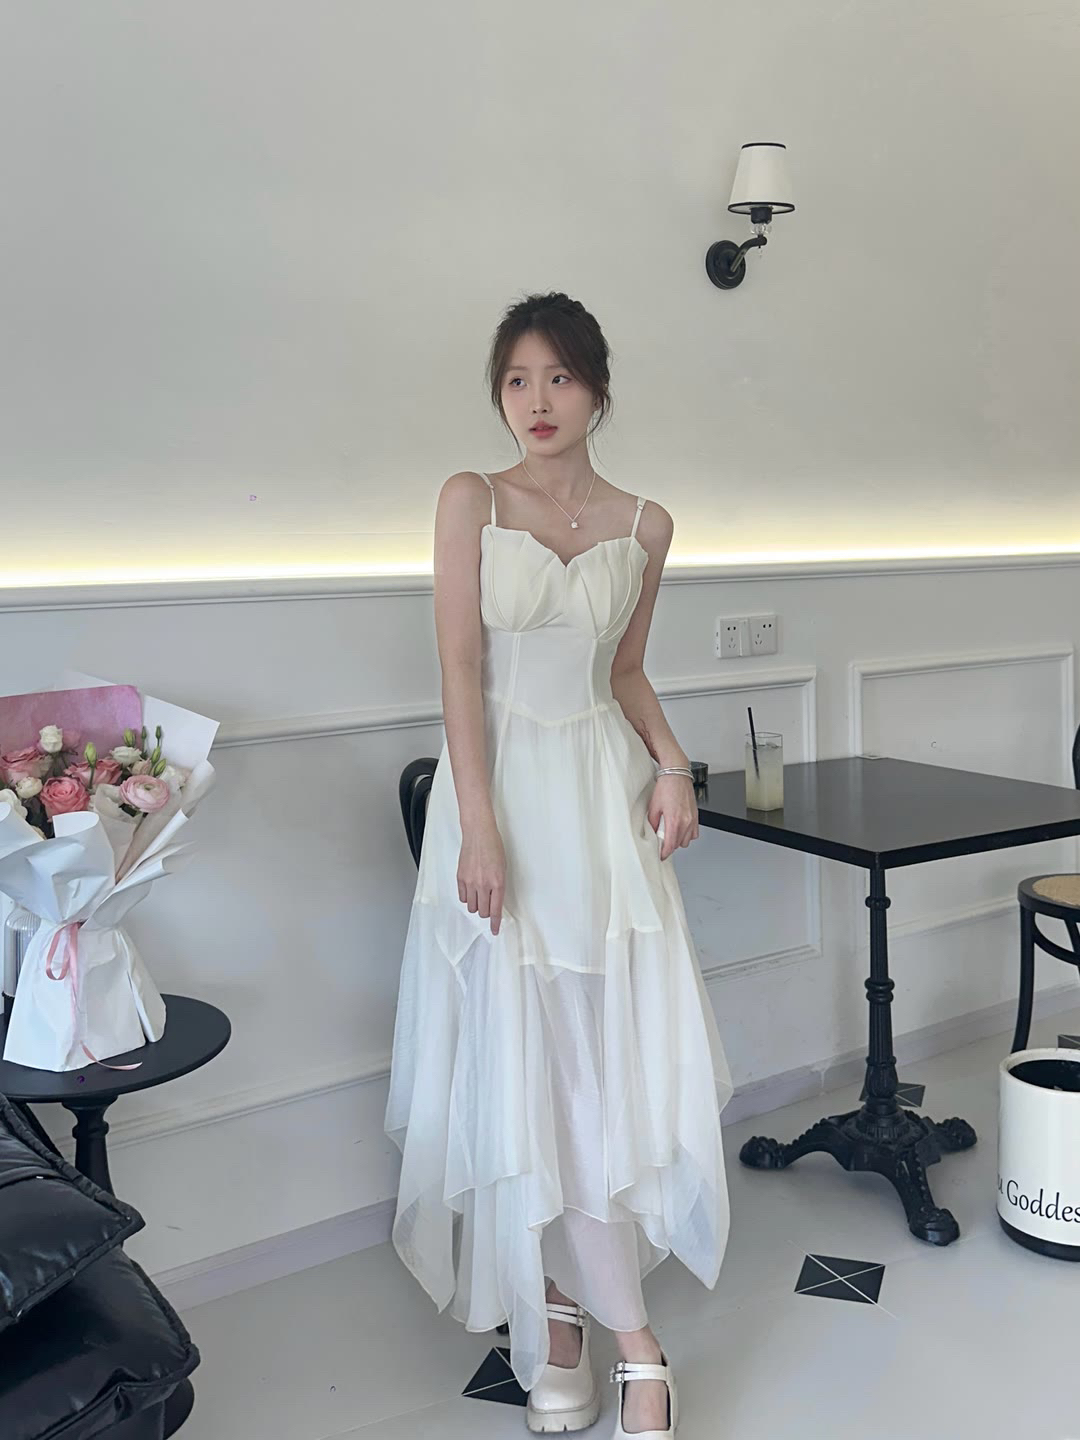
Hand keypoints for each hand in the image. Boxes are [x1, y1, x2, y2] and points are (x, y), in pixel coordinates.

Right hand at [457, 820, 505, 934]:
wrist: (479, 833)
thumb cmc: (493, 847)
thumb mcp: (503, 868)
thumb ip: (499, 886)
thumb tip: (495, 901)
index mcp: (498, 883)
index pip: (496, 911)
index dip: (495, 924)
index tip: (494, 930)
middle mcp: (483, 885)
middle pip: (483, 912)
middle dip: (487, 912)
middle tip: (488, 905)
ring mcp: (470, 882)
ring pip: (472, 907)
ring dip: (477, 905)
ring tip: (480, 894)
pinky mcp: (460, 878)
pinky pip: (462, 897)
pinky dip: (467, 898)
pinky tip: (471, 890)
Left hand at [647, 774, 698, 860]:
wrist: (677, 774)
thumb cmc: (666, 787)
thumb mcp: (654, 806)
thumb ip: (653, 823)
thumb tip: (652, 833)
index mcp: (674, 821)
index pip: (670, 845)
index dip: (664, 853)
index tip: (661, 855)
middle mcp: (686, 822)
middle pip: (678, 844)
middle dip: (670, 846)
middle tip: (662, 842)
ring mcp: (692, 819)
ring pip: (687, 840)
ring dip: (679, 840)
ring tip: (671, 833)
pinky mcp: (696, 816)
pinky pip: (694, 833)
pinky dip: (687, 834)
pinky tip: (680, 829)